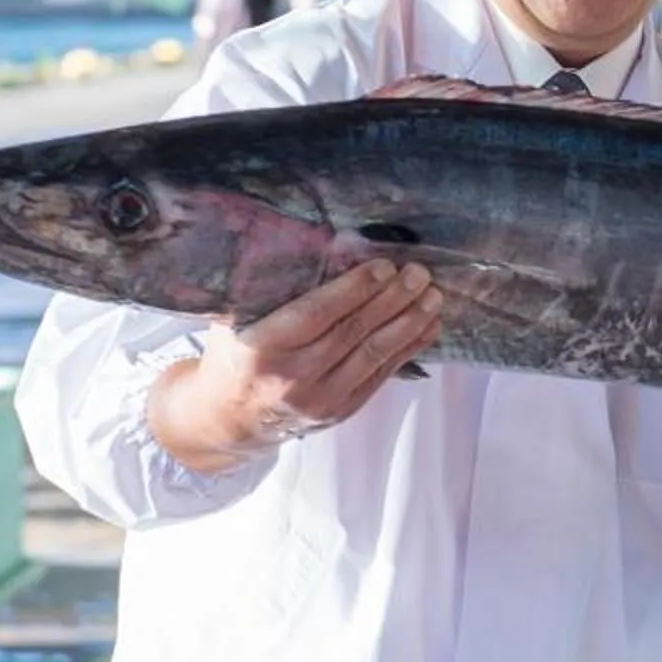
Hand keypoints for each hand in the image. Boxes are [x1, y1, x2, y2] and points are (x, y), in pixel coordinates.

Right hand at [152, 260, 442, 468]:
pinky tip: (427, 326)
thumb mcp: (232, 319)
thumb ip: (263, 288)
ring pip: (372, 355)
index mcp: (261, 347)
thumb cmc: (233, 355)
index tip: (383, 266)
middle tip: (419, 273)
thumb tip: (310, 242)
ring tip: (433, 297)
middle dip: (391, 300)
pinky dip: (407, 349)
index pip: (315, 315)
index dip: (353, 290)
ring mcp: (319, 399)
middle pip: (352, 332)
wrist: (227, 420)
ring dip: (408, 324)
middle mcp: (292, 377)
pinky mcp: (339, 411)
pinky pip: (380, 376)